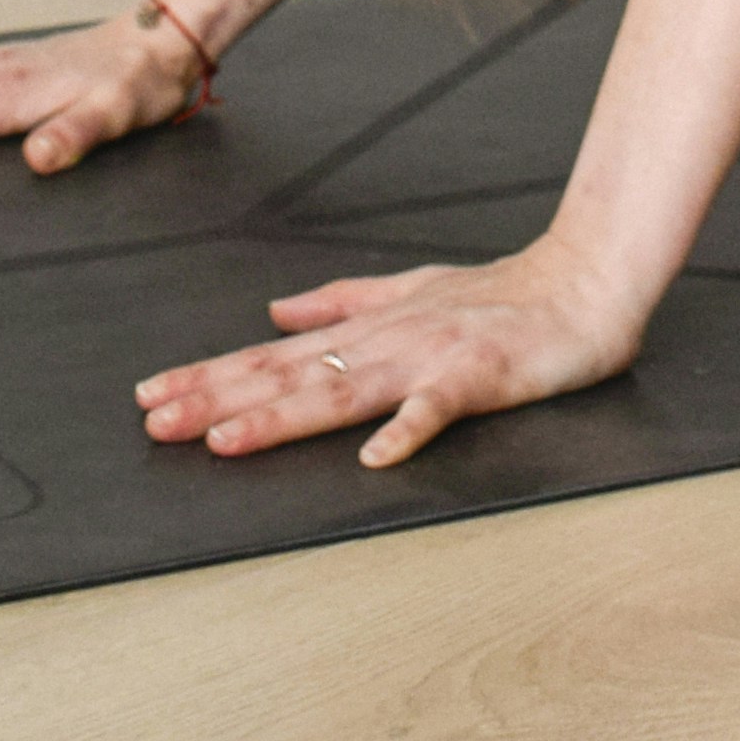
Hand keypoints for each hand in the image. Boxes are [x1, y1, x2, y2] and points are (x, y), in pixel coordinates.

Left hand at [135, 244, 638, 469]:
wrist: (587, 282)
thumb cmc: (504, 295)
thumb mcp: (412, 288)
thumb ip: (343, 300)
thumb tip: (276, 312)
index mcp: (370, 328)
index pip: (274, 356)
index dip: (211, 376)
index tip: (152, 396)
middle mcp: (388, 340)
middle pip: (291, 374)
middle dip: (218, 399)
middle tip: (156, 424)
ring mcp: (431, 356)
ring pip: (344, 390)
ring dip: (283, 415)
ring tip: (227, 439)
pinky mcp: (480, 373)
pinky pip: (438, 407)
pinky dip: (407, 430)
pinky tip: (374, 458)